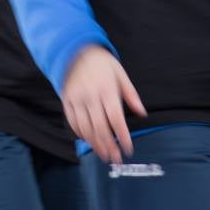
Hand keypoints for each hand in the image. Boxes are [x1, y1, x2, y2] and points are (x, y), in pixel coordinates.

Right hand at [60, 45, 146, 164]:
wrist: (75, 50)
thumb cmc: (101, 63)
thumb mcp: (120, 74)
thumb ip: (131, 95)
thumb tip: (142, 113)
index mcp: (107, 90)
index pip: (116, 118)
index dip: (122, 136)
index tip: (128, 148)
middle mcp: (91, 96)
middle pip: (100, 127)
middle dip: (109, 146)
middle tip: (116, 159)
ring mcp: (77, 99)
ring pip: (86, 128)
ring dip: (95, 144)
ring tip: (104, 155)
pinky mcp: (67, 101)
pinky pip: (73, 122)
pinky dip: (81, 134)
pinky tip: (89, 141)